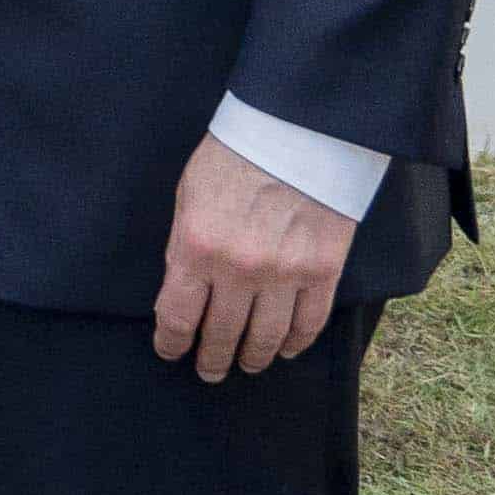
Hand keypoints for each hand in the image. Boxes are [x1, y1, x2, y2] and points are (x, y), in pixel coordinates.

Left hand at [154, 133, 355, 378]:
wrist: (297, 125)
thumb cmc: (235, 151)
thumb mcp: (190, 192)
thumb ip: (185, 244)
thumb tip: (184, 287)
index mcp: (196, 247)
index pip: (178, 318)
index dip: (172, 343)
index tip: (171, 352)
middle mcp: (239, 269)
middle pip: (222, 335)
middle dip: (212, 359)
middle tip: (210, 370)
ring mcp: (284, 273)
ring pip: (266, 338)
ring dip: (253, 357)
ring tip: (247, 364)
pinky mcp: (323, 269)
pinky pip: (308, 323)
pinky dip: (296, 343)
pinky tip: (285, 348)